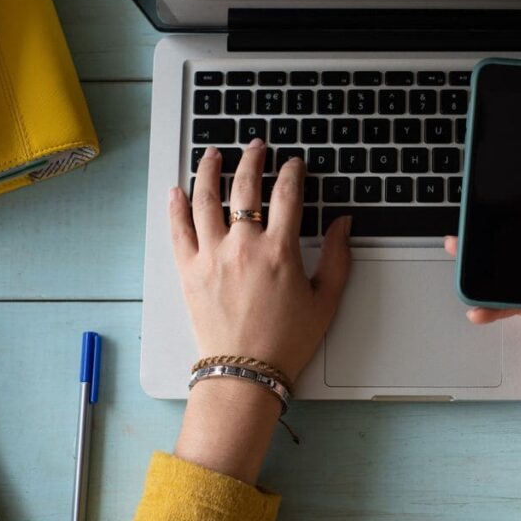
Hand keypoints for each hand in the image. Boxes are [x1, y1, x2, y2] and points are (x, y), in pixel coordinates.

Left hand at [168, 141, 351, 482]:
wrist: (244, 373)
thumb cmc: (285, 341)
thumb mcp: (326, 300)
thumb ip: (339, 257)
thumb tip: (344, 224)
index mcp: (279, 251)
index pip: (287, 195)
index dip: (292, 172)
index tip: (294, 164)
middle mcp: (243, 246)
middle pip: (245, 187)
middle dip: (253, 159)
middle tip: (257, 147)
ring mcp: (212, 256)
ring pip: (206, 199)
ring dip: (210, 171)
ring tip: (213, 155)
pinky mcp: (188, 270)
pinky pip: (178, 229)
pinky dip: (176, 206)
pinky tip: (177, 190)